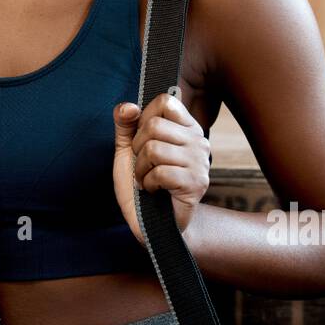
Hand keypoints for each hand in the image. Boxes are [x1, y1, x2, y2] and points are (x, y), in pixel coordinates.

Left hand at [112, 93, 211, 243]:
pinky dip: (148, 184)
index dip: (144, 118)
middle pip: (154, 125)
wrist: (154, 223)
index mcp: (186, 127)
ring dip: (141, 169)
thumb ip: (125, 125)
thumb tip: (128, 106)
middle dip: (138, 148)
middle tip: (144, 165)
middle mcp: (198, 140)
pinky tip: (154, 190)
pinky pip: (160, 172)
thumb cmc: (142, 183)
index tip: (143, 139)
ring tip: (147, 179)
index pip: (165, 101)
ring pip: (154, 148)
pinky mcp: (196, 183)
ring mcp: (200, 162)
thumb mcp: (128, 150)